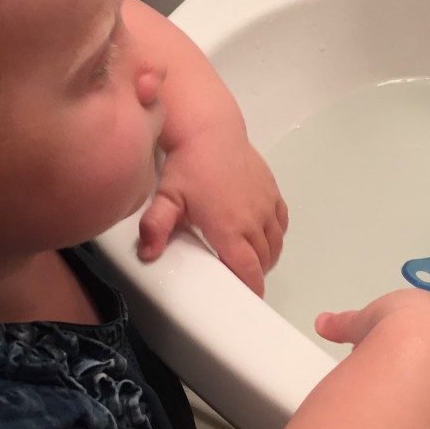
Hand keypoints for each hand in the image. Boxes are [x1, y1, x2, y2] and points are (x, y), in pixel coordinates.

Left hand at [137, 130, 288, 295]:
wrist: (209, 129)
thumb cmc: (187, 165)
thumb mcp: (166, 197)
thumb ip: (155, 226)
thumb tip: (147, 254)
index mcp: (230, 228)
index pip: (249, 270)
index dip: (251, 288)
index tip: (247, 298)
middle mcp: (254, 219)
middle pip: (264, 260)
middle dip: (255, 274)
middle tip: (239, 277)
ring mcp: (266, 204)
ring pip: (276, 243)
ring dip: (267, 256)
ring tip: (250, 259)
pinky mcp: (272, 190)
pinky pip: (282, 221)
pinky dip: (275, 234)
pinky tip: (262, 234)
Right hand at [316, 289, 429, 410]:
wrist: (425, 350)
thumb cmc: (393, 327)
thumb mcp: (360, 322)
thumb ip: (342, 324)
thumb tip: (321, 323)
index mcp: (429, 308)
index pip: (414, 327)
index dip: (392, 341)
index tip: (376, 355)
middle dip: (409, 362)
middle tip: (386, 376)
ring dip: (425, 383)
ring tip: (402, 395)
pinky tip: (421, 407)